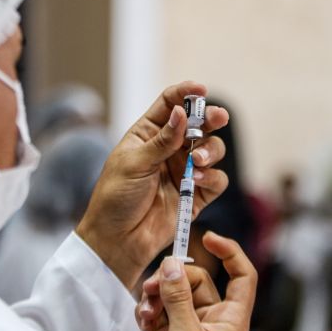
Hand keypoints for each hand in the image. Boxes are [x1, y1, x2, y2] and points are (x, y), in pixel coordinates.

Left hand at [76, 81, 229, 288]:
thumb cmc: (115, 199)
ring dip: (210, 151)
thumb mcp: (133, 164)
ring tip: (196, 162)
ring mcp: (184, 171)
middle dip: (211, 118)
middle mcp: (170, 149)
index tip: (201, 90)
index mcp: (149, 134)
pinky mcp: (196, 195)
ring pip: (212, 150)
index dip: (186, 93)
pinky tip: (198, 180)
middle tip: (217, 118)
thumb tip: (181, 113)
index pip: (170, 104)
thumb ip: (161, 140)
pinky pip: (216, 180)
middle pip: (199, 124)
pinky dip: (212, 177)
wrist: (117, 240)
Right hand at [137, 232, 256, 330]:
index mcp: (230, 319)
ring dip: (156, 296)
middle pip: (196, 280)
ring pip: (174, 293)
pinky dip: (148, 311)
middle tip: (153, 286)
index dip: (230, 252)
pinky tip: (141, 322)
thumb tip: (172, 265)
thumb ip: (178, 298)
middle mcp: (212, 319)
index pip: (242, 275)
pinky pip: (159, 309)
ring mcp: (189, 326)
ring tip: (145, 310)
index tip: (209, 237)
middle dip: (173, 279)